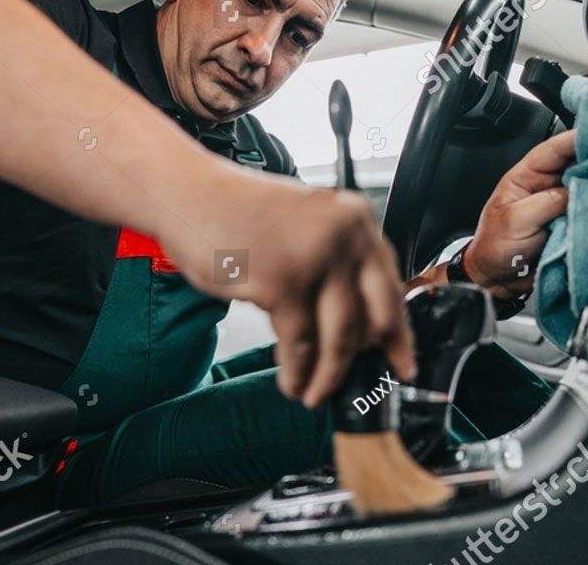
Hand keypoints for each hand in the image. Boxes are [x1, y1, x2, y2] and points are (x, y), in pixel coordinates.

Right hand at [161, 180, 415, 408]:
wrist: (185, 193)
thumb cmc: (235, 209)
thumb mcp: (303, 224)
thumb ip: (334, 259)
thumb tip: (355, 318)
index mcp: (355, 217)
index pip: (390, 284)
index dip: (398, 331)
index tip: (402, 359)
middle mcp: (343, 235)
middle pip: (375, 317)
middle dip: (368, 362)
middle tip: (362, 387)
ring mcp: (315, 259)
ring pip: (340, 338)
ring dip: (327, 376)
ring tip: (315, 393)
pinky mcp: (283, 284)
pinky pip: (300, 344)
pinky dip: (297, 370)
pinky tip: (291, 381)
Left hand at [462, 130, 576, 299]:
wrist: (497, 280)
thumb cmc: (494, 247)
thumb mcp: (516, 220)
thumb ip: (548, 202)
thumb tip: (578, 192)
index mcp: (526, 176)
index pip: (554, 148)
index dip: (578, 137)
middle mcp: (546, 186)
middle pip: (578, 164)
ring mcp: (560, 204)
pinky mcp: (572, 223)